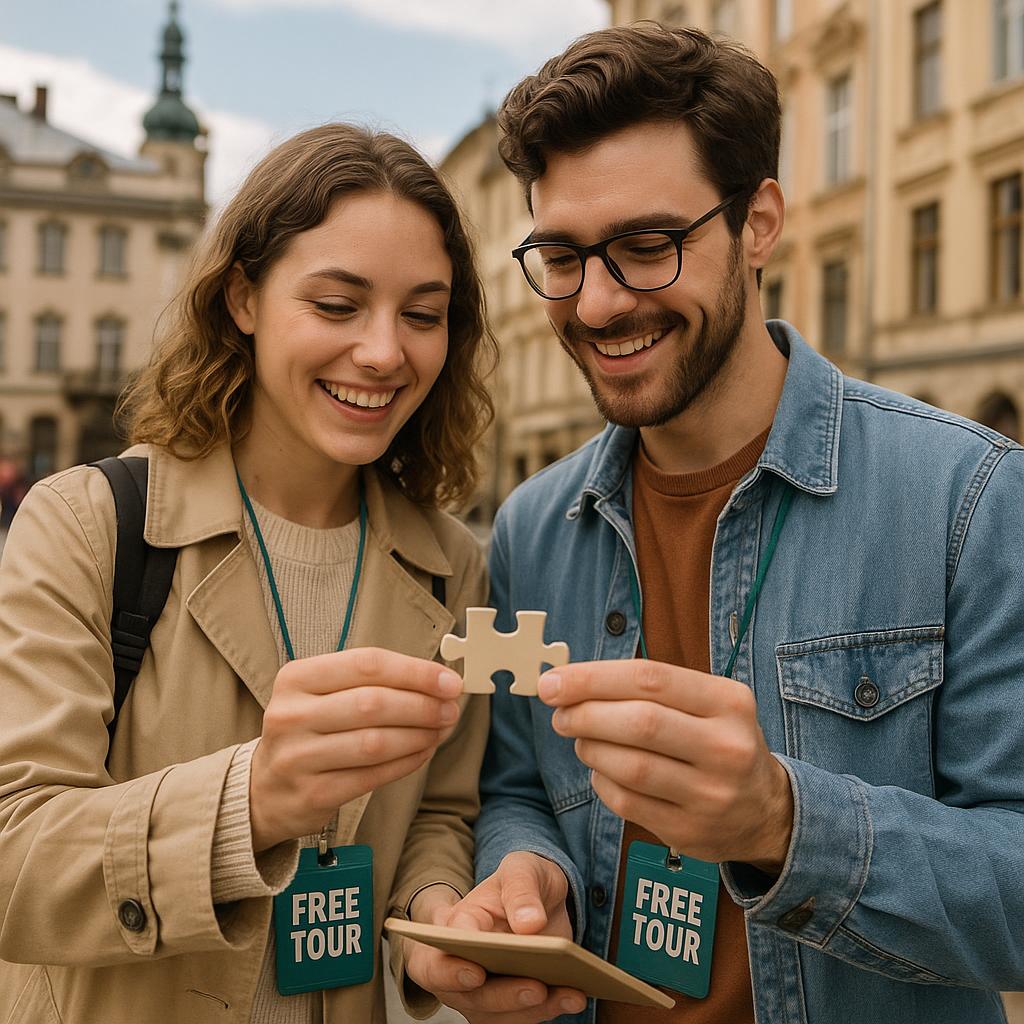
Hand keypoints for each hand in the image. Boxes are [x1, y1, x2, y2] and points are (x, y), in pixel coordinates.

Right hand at [249, 648, 461, 850]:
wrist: (264, 789)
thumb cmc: (309, 731)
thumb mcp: (324, 694)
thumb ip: (373, 682)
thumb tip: (439, 682)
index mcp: (297, 678)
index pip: (366, 664)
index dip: (415, 671)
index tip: (449, 681)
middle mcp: (292, 715)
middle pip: (373, 703)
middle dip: (423, 705)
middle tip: (451, 709)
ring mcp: (298, 757)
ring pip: (375, 742)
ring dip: (419, 735)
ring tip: (441, 730)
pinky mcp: (312, 794)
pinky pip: (372, 775)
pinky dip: (406, 762)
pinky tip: (423, 752)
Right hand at [404, 853, 586, 1022]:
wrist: (538, 896)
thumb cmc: (520, 880)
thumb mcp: (521, 869)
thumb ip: (521, 890)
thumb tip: (529, 925)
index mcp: (457, 925)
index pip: (442, 954)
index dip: (452, 970)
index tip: (476, 972)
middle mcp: (462, 964)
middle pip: (468, 995)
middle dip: (502, 996)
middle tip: (536, 988)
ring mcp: (483, 989)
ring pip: (496, 1014)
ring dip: (531, 1010)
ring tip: (569, 994)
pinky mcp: (509, 1003)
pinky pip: (521, 1017)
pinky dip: (549, 1010)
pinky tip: (574, 997)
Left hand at [539, 661, 793, 871]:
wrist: (765, 810)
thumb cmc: (718, 740)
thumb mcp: (706, 702)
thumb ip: (647, 688)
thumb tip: (569, 680)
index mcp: (729, 701)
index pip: (650, 678)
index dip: (593, 678)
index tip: (553, 682)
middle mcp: (726, 747)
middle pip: (639, 722)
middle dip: (585, 714)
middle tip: (560, 713)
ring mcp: (710, 794)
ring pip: (630, 766)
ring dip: (590, 749)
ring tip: (580, 739)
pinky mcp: (690, 831)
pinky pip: (627, 802)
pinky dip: (602, 781)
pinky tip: (600, 770)